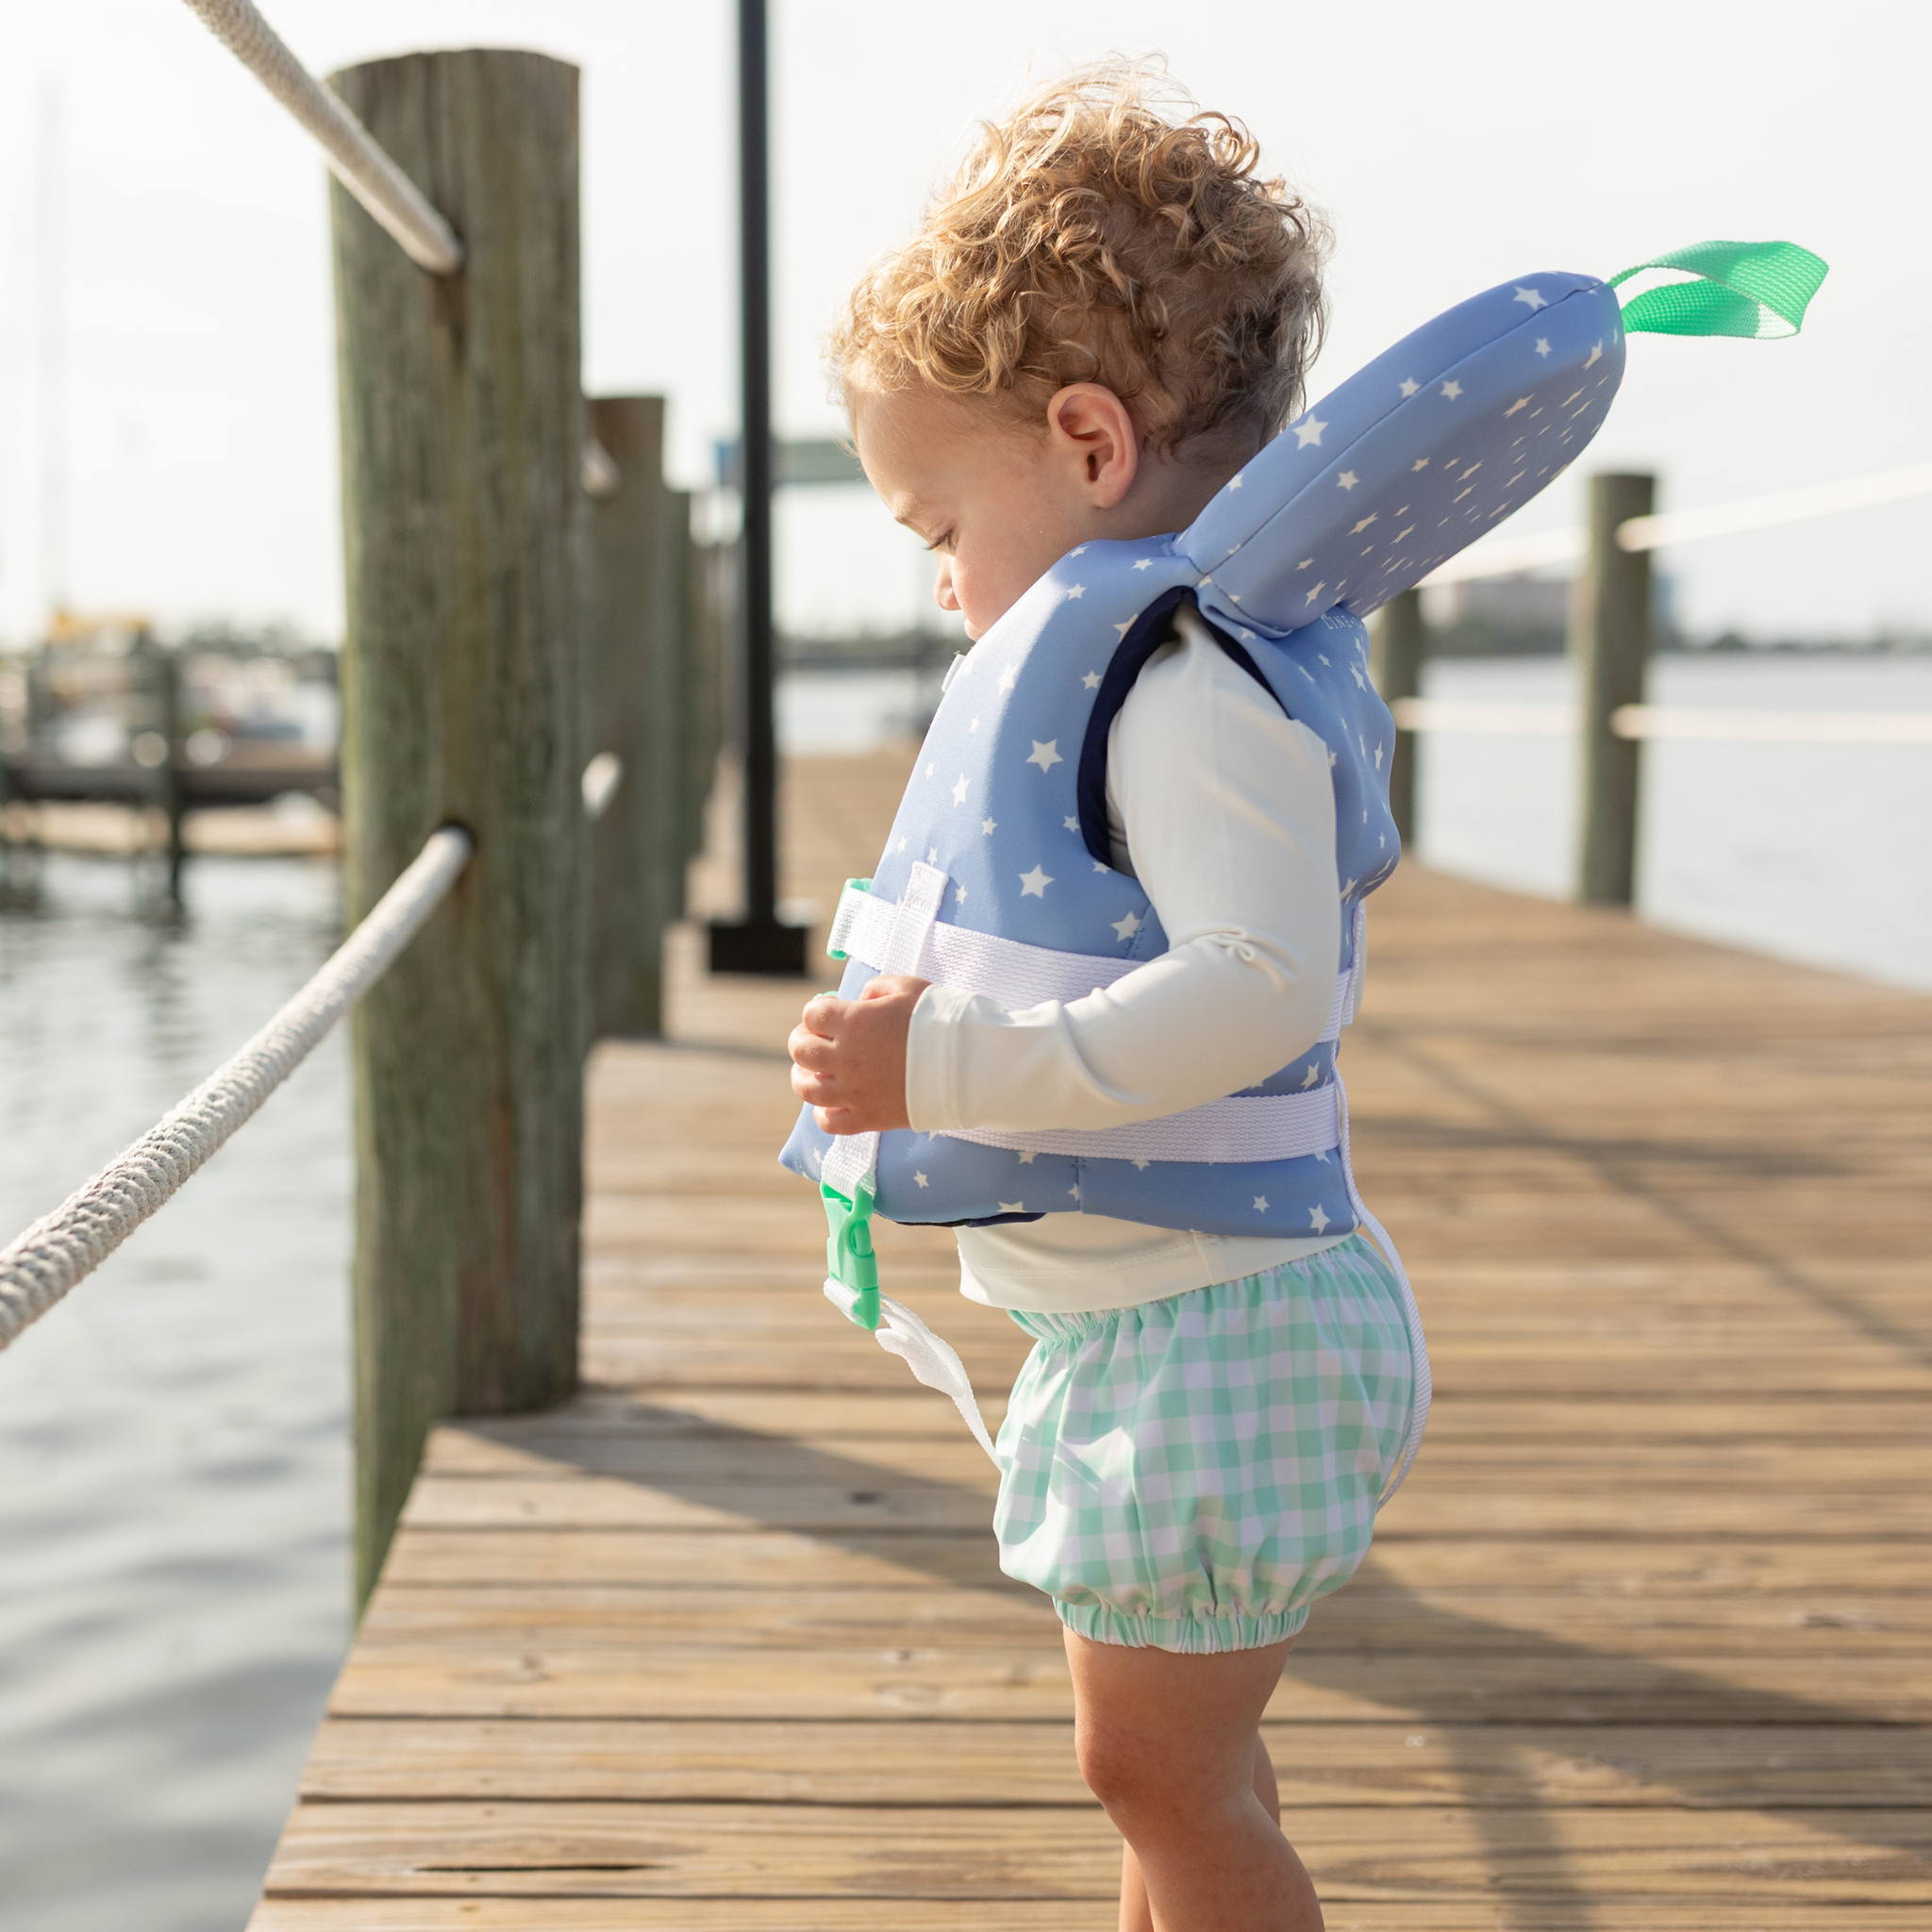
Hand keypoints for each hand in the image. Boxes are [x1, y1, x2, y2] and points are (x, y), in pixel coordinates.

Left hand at [788, 975, 929, 1134]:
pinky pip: (828, 1122)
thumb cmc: (938, 1019)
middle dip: (803, 1040)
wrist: (967, 1063)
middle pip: (801, 1050)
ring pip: (806, 1088)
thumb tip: (860, 1002)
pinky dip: (823, 1113)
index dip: (817, 1011)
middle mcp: (845, 1058)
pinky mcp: (868, 1117)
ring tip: (811, 1072)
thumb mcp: (906, 987)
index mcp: (852, 1022)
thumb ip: (874, 989)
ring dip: (803, 1076)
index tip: (828, 1012)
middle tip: (814, 1039)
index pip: (812, 1014)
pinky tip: (831, 1103)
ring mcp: (854, 1091)